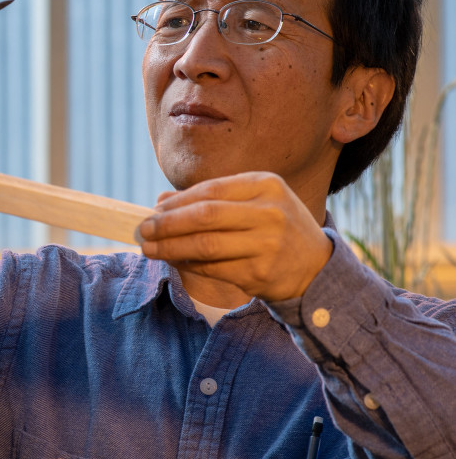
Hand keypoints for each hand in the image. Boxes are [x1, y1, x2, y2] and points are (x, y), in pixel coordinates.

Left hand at [137, 172, 333, 301]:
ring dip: (170, 248)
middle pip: (205, 216)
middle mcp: (270, 212)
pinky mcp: (261, 272)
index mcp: (266, 185)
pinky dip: (188, 265)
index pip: (210, 190)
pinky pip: (213, 268)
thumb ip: (210, 199)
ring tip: (148, 249)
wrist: (315, 267)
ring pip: (205, 245)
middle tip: (142, 231)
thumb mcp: (252, 203)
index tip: (152, 210)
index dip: (176, 202)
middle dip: (167, 224)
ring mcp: (268, 243)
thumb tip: (160, 202)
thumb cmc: (273, 228)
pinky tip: (175, 261)